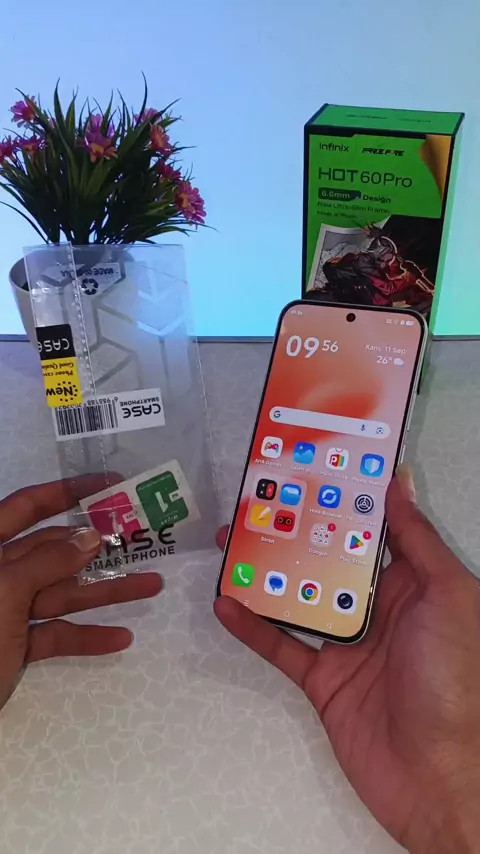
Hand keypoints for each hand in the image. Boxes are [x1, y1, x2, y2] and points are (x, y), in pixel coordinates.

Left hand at [0, 476, 161, 710]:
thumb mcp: (5, 593)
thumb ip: (46, 562)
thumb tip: (90, 536)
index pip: (26, 506)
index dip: (68, 491)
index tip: (111, 485)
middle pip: (52, 551)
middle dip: (97, 548)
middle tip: (139, 540)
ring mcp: (4, 611)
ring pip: (60, 593)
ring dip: (104, 592)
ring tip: (153, 586)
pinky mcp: (11, 647)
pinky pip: (54, 634)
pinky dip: (84, 636)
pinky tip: (119, 638)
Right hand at [215, 471, 479, 853]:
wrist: (442, 777)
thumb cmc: (457, 679)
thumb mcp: (449, 596)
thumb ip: (419, 542)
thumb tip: (399, 484)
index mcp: (413, 586)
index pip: (374, 532)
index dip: (347, 500)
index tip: (316, 467)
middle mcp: (380, 610)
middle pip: (329, 560)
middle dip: (296, 530)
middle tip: (258, 499)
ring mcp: (348, 646)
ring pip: (299, 598)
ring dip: (265, 572)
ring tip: (232, 541)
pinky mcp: (323, 681)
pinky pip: (282, 648)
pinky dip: (252, 627)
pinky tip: (226, 603)